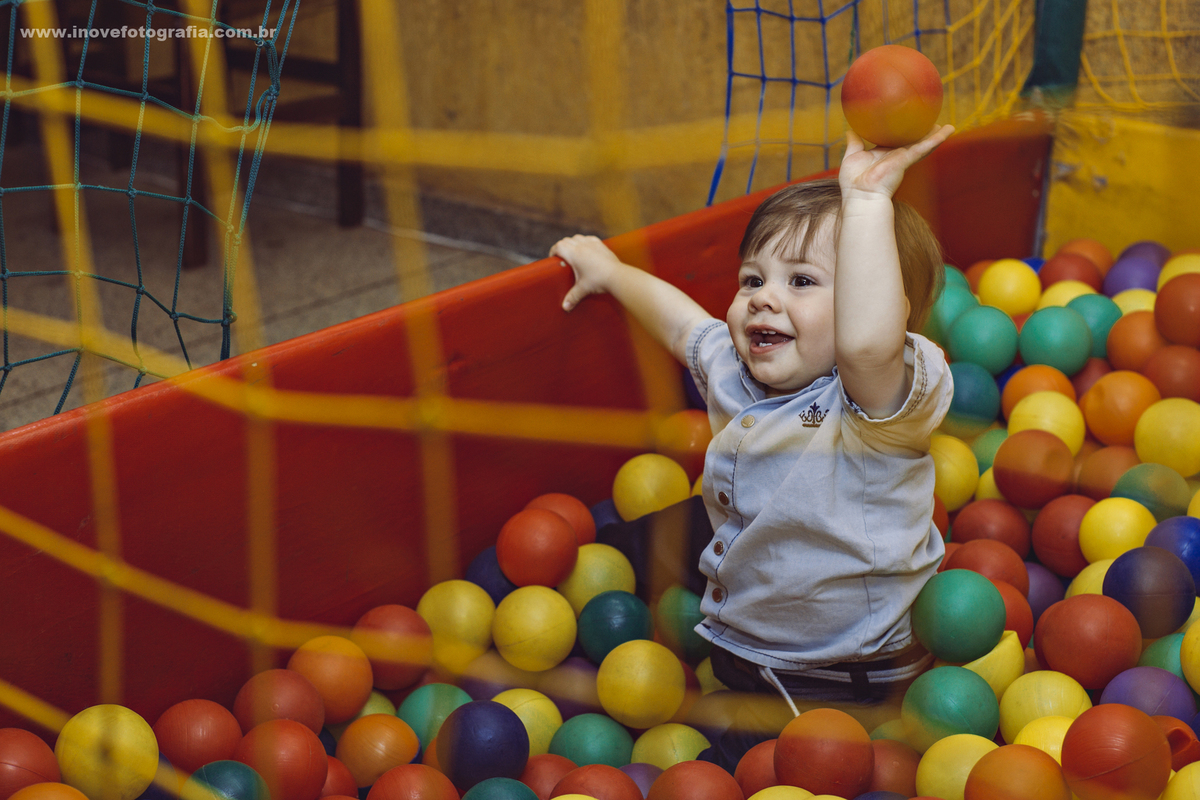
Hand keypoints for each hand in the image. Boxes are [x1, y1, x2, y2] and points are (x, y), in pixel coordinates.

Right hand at [550, 234, 622, 310]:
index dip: (553, 251)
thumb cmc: (599, 281)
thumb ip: (572, 297)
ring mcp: (592, 243)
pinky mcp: (601, 245)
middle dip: (562, 247)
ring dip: (573, 243)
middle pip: (566, 241)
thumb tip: (565, 307)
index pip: (558, 246)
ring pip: (577, 237)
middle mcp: (582, 245)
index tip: (553, 258)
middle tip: (561, 257)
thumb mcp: (583, 289)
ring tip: (573, 253)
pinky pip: (589, 238)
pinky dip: (585, 241)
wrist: (617, 276)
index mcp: (574, 254)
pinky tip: (586, 248)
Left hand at [839, 124, 954, 199]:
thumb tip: (850, 130)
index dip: (904, 133)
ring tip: (949, 127)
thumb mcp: (852, 157)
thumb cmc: (854, 182)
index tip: (910, 124)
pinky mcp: (906, 160)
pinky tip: (948, 131)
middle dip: (924, 135)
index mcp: (883, 155)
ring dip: (936, 136)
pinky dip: (936, 139)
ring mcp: (902, 159)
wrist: (860, 195)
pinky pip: (924, 147)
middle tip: (935, 124)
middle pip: (913, 142)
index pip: (896, 142)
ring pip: (923, 145)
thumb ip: (854, 143)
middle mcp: (895, 156)